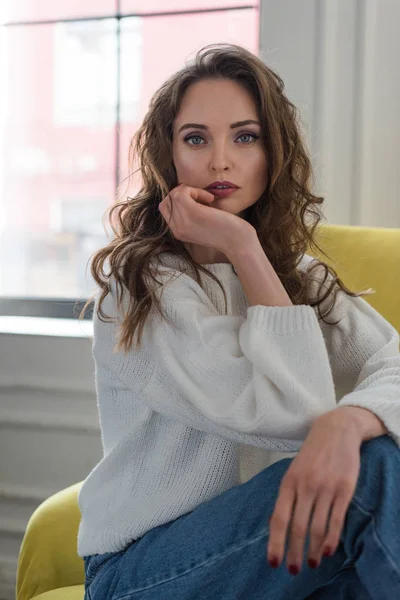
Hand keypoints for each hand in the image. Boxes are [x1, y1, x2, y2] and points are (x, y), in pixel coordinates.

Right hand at [158, 183, 254, 254]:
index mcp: (178, 232)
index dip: (179, 199)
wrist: (238, 243)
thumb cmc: (226, 232)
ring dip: (192, 191)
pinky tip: (210, 199)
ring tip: (207, 200)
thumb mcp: (202, 225)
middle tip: (201, 199)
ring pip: (174, 194)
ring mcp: (182, 222)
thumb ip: (190, 215)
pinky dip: (197, 191)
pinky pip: (183, 192)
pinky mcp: (192, 213)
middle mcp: (176, 228)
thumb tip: (187, 194)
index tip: (197, 202)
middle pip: (167, 199)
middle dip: (183, 193)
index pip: (164, 208)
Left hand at [267, 411, 362, 573]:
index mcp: (288, 482)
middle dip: (294, 552)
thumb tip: (278, 525)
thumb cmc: (312, 453)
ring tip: (311, 563)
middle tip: (293, 570)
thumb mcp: (293, 470)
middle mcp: (306, 486)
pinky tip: (327, 551)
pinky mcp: (344, 489)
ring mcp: (326, 488)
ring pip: (317, 527)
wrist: (336, 430)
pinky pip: (337, 520)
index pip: (279, 518)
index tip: (273, 562)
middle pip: (298, 527)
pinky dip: (331, 539)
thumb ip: (288, 495)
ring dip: (313, 550)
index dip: (275, 542)